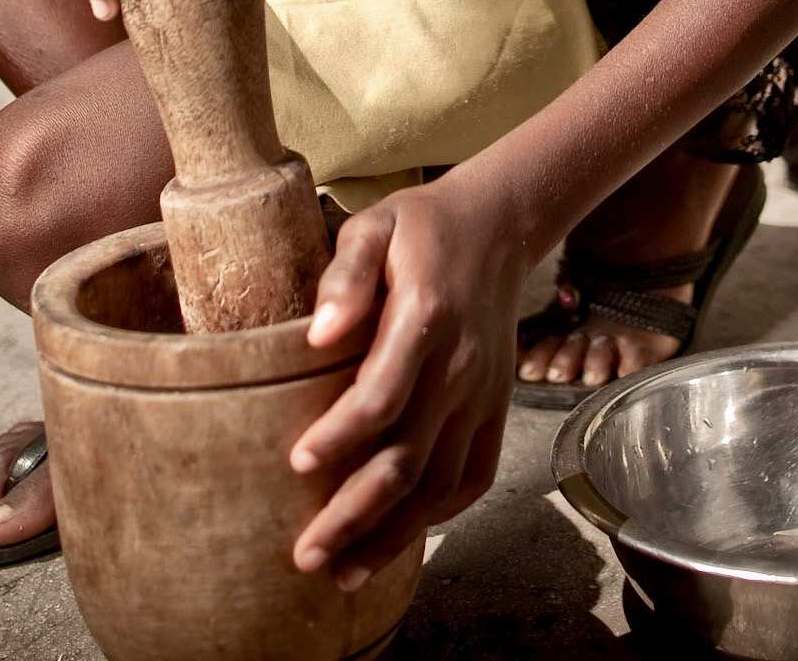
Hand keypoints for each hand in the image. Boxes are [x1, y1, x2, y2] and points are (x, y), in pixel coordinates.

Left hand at [288, 177, 526, 588]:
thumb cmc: (421, 227)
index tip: (297, 463)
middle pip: (410, 457)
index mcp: (428, 317)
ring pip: (441, 482)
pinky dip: (439, 515)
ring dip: (394, 534)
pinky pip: (474, 475)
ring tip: (343, 573)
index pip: (384, 392)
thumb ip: (345, 275)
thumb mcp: (375, 225)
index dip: (342, 434)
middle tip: (307, 555)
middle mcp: (462, 367)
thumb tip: (318, 336)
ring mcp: (483, 395)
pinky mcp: (496, 409)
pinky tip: (400, 541)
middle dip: (356, 515)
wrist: (500, 226)